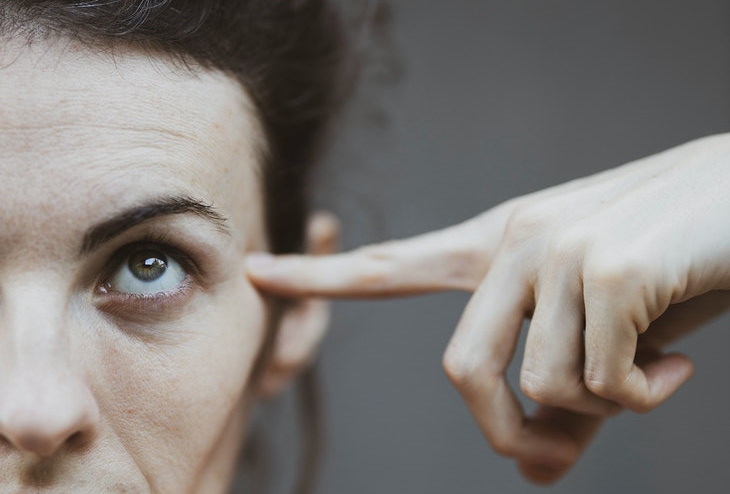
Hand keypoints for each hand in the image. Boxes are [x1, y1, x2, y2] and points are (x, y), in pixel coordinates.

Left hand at [245, 133, 729, 482]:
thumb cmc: (667, 264)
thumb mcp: (600, 331)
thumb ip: (560, 396)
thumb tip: (534, 472)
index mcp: (497, 246)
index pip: (391, 266)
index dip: (321, 280)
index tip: (256, 274)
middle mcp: (514, 242)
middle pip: (461, 372)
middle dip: (507, 432)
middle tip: (555, 453)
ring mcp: (557, 252)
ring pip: (544, 387)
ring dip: (602, 409)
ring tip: (649, 370)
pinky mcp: (607, 268)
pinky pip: (602, 383)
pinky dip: (643, 397)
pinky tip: (675, 360)